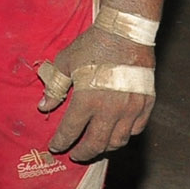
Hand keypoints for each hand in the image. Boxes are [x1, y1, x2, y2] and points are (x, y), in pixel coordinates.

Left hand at [37, 23, 156, 160]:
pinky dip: (124, 135)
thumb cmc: (92, 46)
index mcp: (87, 100)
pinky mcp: (146, 104)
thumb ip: (54, 86)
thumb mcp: (66, 63)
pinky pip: (136, 129)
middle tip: (75, 154)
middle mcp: (110, 110)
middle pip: (96, 144)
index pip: (71, 131)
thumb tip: (44, 107)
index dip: (61, 142)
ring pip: (118, 141)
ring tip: (95, 145)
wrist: (125, 34)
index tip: (55, 147)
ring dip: (104, 147)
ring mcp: (131, 109)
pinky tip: (115, 132)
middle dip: (83, 152)